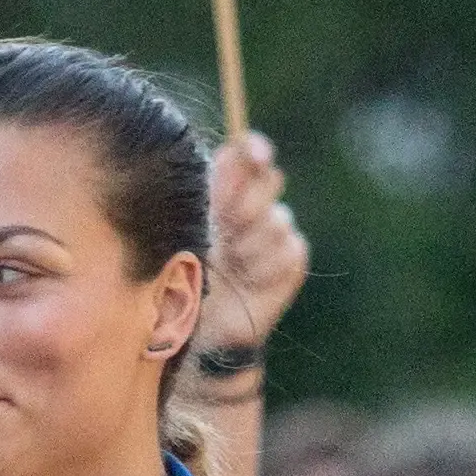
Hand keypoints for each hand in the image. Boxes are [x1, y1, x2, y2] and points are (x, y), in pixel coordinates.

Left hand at [199, 128, 308, 361]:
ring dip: (252, 245)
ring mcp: (276, 232)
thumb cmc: (184, 274)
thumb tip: (241, 150)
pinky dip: (266, 268)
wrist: (199, 325)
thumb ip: (218, 187)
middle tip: (229, 228)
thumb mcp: (194, 226)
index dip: (256, 150)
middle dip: (249, 203)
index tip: (256, 155)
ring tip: (232, 265)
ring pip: (279, 220)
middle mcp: (255, 205)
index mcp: (226, 189)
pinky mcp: (292, 260)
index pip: (249, 153)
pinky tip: (250, 281)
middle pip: (270, 179)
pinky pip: (290, 250)